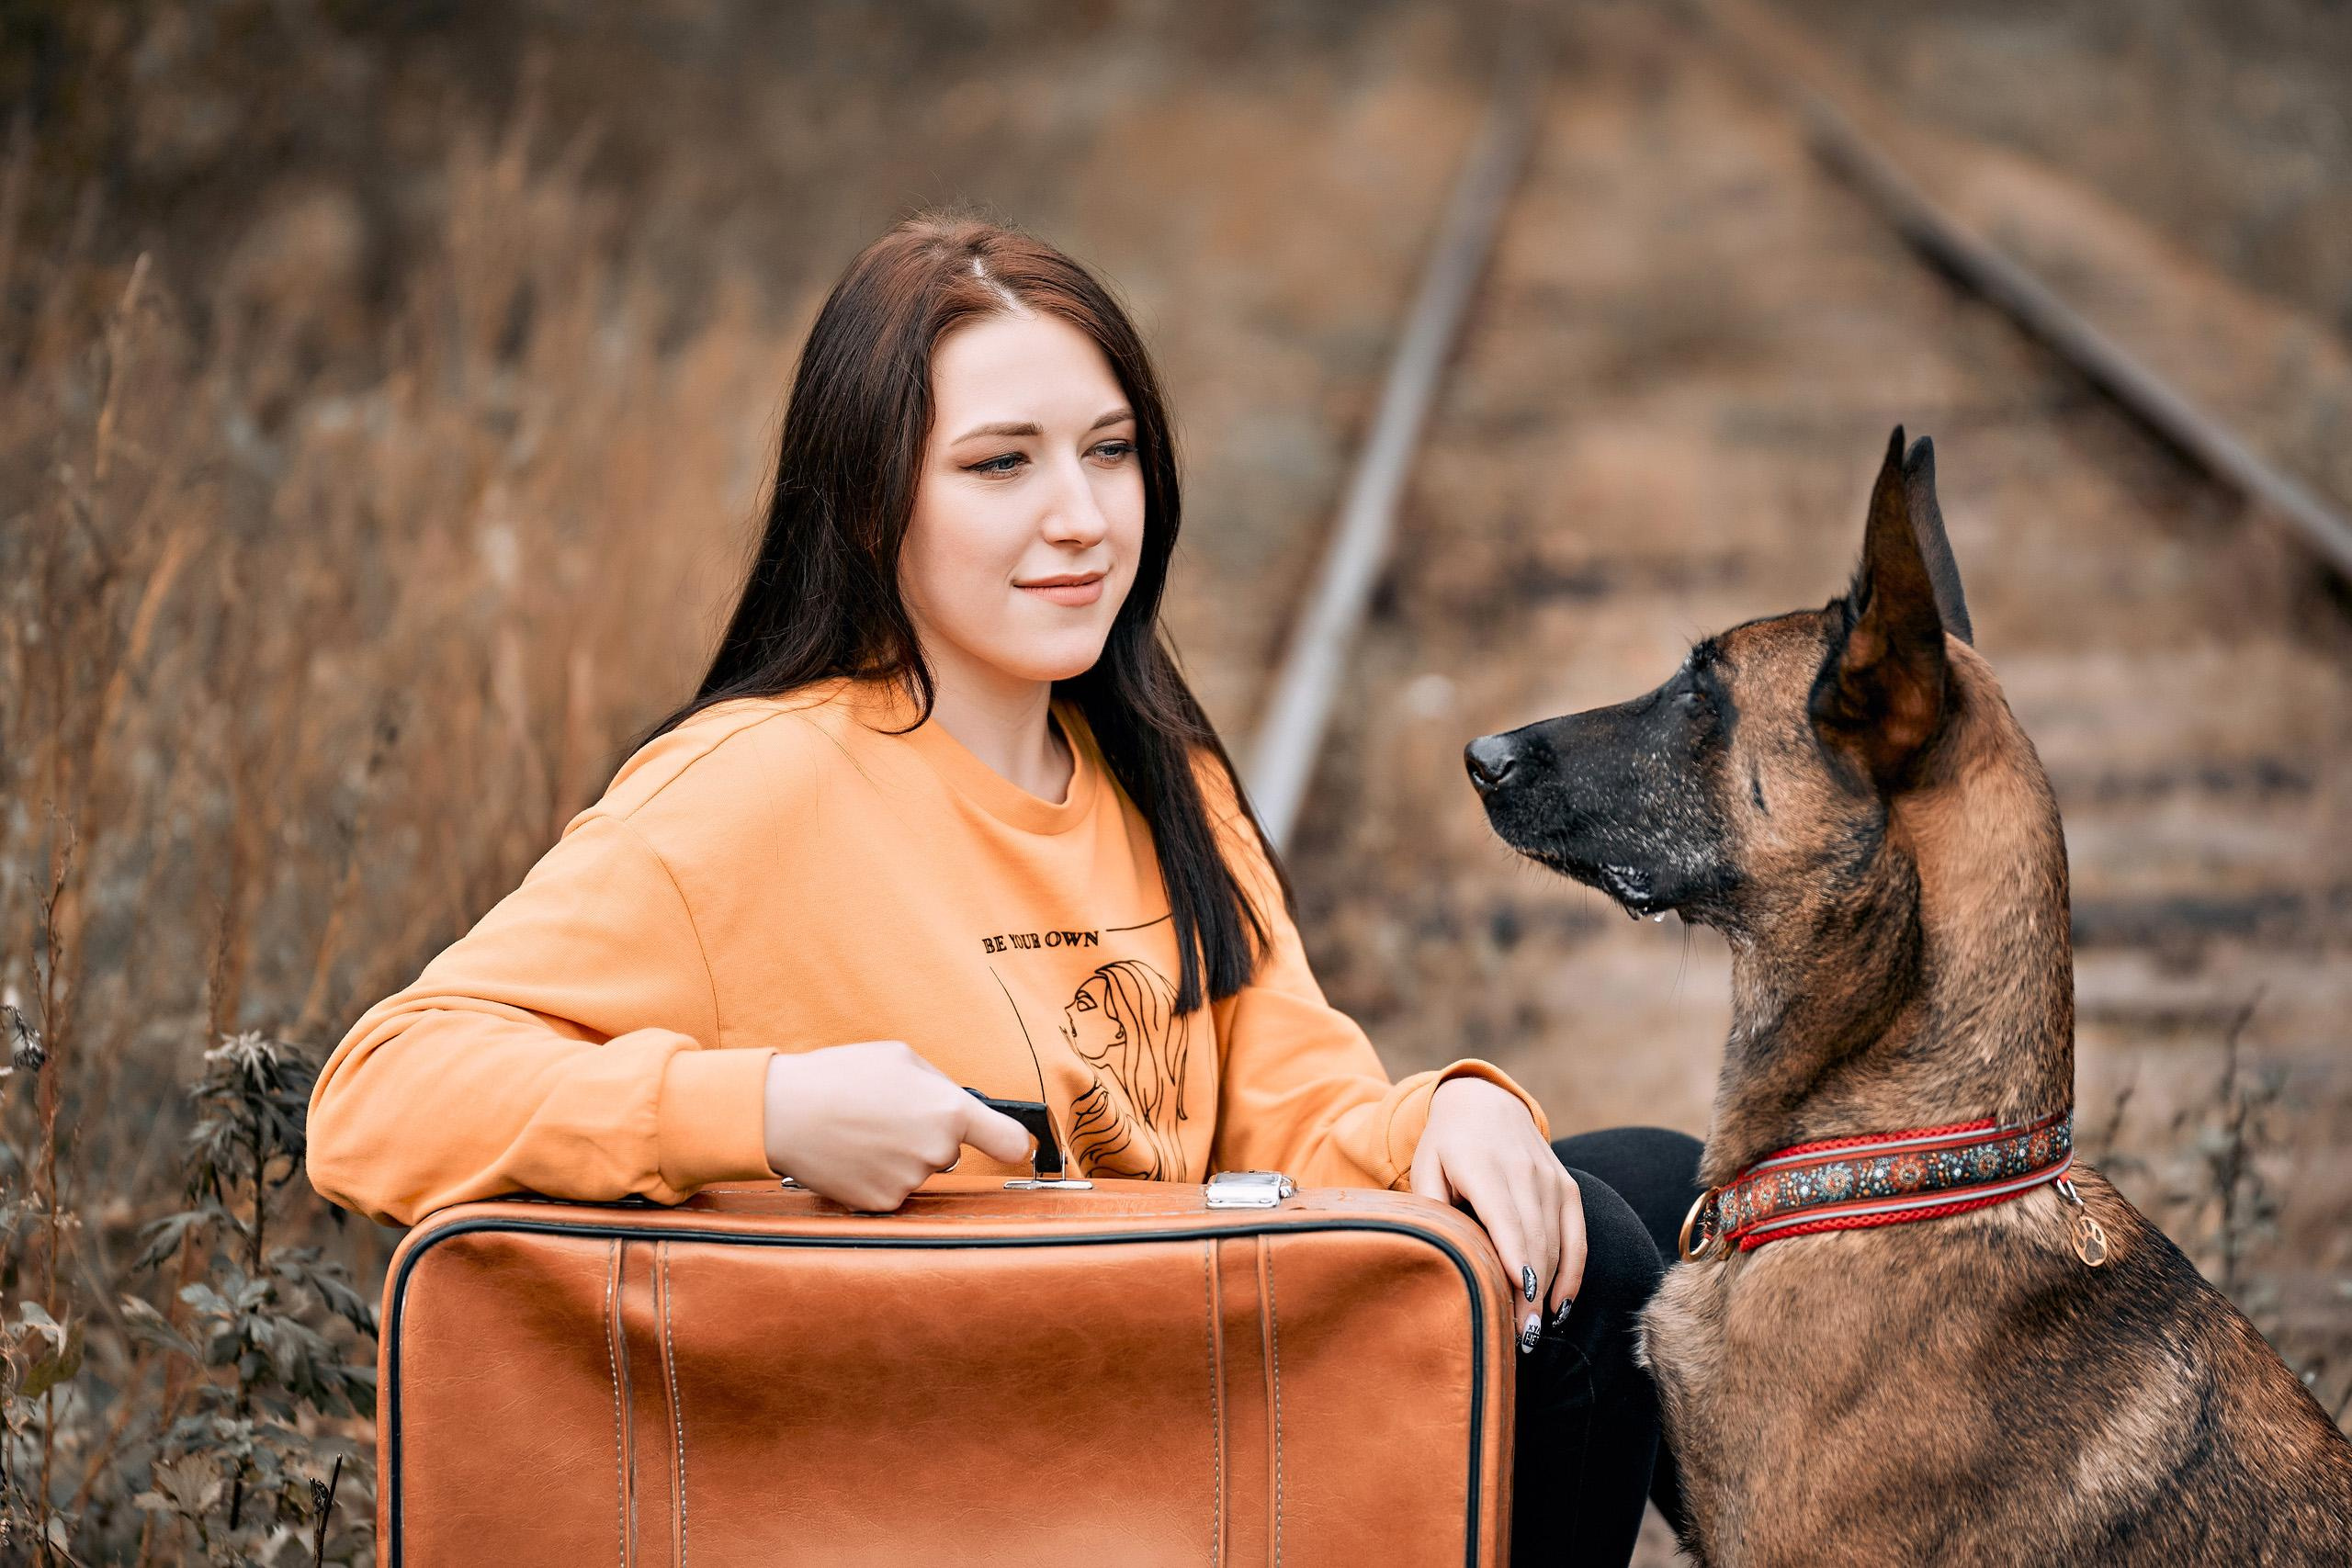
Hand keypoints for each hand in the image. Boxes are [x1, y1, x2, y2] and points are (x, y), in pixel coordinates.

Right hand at [762, 1040, 1034, 1210]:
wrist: (782, 1113)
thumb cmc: (841, 1076)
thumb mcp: (901, 1057)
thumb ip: (939, 1084)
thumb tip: (958, 1104)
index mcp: (949, 1112)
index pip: (1009, 1142)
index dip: (1015, 1144)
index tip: (1016, 1146)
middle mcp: (937, 1152)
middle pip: (949, 1149)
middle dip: (927, 1134)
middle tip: (886, 1113)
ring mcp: (909, 1182)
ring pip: (918, 1169)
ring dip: (900, 1155)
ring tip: (862, 1129)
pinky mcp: (881, 1204)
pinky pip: (893, 1189)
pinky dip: (877, 1175)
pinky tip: (854, 1153)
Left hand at [1409, 1077, 1584, 1349]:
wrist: (1485, 1103)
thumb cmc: (1446, 1146)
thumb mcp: (1426, 1167)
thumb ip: (1433, 1207)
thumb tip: (1442, 1255)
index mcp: (1482, 1165)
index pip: (1504, 1216)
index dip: (1516, 1254)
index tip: (1523, 1292)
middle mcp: (1523, 1171)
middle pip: (1533, 1240)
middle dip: (1530, 1292)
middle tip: (1520, 1338)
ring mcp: (1551, 1180)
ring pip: (1556, 1244)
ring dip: (1548, 1291)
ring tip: (1532, 1333)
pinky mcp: (1568, 1189)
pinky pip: (1577, 1237)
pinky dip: (1572, 1274)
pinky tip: (1559, 1307)